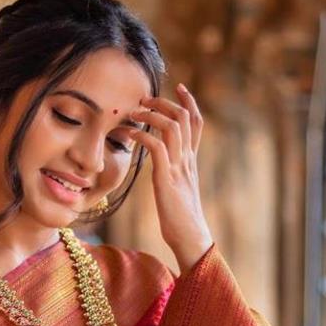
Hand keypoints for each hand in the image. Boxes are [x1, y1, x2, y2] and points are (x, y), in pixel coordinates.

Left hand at [126, 83, 212, 272]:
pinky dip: (142, 136)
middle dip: (164, 102)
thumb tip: (161, 164)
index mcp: (192, 162)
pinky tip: (129, 135)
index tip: (179, 87)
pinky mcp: (166, 179)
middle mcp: (188, 160)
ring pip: (171, 127)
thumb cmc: (181, 219)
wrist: (190, 238)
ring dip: (151, 115)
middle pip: (184, 118)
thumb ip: (173, 172)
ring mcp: (178, 168)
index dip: (189, 103)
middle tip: (145, 98)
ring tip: (135, 113)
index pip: (196, 124)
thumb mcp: (179, 190)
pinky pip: (156, 147)